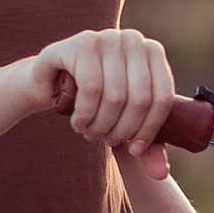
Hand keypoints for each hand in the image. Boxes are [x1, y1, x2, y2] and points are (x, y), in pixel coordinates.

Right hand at [29, 29, 176, 180]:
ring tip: (91, 133)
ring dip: (101, 125)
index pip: (163, 97)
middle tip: (107, 140)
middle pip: (139, 99)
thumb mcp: (125, 121)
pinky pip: (91, 88)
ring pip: (115, 96)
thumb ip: (147, 146)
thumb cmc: (95, 101)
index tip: (135, 149)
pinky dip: (86, 114)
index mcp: (152, 52)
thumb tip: (160, 175)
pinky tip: (79, 122)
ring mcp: (106, 38)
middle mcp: (132, 39)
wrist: (50, 82)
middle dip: (122, 130)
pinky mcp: (80, 44)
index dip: (150, 130)